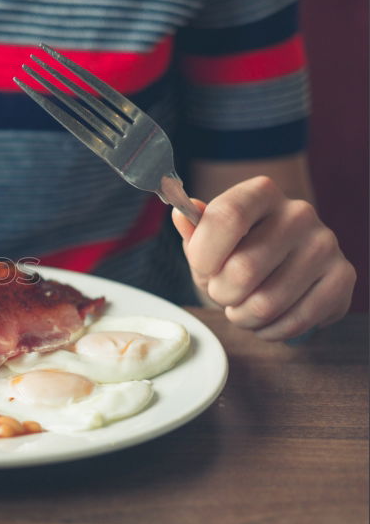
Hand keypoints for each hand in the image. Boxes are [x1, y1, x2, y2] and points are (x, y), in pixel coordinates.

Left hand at [172, 176, 355, 340]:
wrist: (283, 264)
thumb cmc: (237, 251)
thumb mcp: (208, 241)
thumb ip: (194, 230)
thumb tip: (181, 213)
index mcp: (260, 193)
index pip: (227, 217)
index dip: (205, 253)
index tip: (203, 268)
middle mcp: (299, 212)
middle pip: (243, 269)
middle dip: (221, 294)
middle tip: (224, 293)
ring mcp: (325, 244)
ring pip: (266, 304)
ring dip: (243, 318)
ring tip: (243, 307)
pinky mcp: (343, 277)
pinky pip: (295, 322)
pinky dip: (271, 330)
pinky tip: (268, 319)